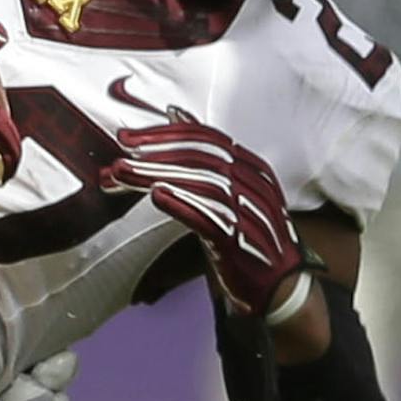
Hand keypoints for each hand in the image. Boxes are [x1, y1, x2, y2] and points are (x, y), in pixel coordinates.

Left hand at [101, 123, 308, 319]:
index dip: (164, 134)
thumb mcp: (230, 187)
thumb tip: (176, 115)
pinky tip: (157, 196)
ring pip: (202, 183)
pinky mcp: (241, 242)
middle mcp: (253, 185)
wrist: (281, 285)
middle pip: (201, 157)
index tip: (127, 137)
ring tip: (123, 173)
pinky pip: (211, 218)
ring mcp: (250, 213)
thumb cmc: (249, 235)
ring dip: (157, 174)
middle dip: (155, 152)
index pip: (206, 139)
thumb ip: (205, 155)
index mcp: (251, 168)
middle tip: (119, 152)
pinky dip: (183, 204)